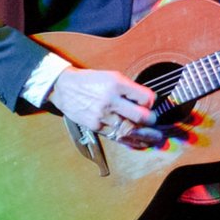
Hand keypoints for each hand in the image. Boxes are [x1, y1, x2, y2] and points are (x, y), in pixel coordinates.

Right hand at [47, 67, 164, 147]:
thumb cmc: (90, 81)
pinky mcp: (96, 126)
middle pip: (140, 116)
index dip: (150, 102)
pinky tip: (140, 143)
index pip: (145, 97)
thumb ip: (128, 88)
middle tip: (154, 121)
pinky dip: (130, 141)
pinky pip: (117, 137)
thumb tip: (145, 102)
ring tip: (155, 138)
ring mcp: (103, 115)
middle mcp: (111, 100)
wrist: (64, 88)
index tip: (149, 104)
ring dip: (146, 136)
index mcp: (117, 84)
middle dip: (151, 121)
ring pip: (130, 130)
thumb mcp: (111, 76)